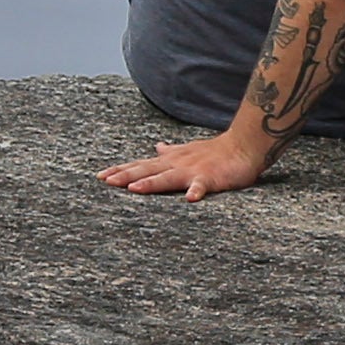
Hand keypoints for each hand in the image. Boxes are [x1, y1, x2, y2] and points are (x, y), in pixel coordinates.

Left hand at [103, 126, 281, 199]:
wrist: (243, 145)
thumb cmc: (215, 151)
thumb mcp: (188, 150)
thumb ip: (171, 152)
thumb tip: (157, 147)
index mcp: (171, 161)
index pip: (141, 165)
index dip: (121, 170)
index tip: (100, 175)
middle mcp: (177, 164)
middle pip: (147, 170)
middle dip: (125, 175)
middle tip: (105, 181)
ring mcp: (193, 171)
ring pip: (168, 178)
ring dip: (151, 183)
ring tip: (134, 189)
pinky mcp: (211, 177)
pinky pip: (202, 185)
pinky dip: (196, 191)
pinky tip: (190, 199)